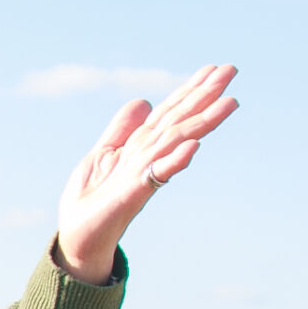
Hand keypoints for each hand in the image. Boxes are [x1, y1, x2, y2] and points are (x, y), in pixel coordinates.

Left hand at [55, 63, 239, 284]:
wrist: (76, 240)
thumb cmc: (90, 203)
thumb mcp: (101, 155)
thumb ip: (121, 130)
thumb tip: (144, 101)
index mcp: (139, 147)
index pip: (169, 113)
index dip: (189, 90)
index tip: (213, 68)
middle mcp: (146, 158)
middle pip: (179, 121)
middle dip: (204, 96)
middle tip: (231, 70)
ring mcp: (142, 175)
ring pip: (175, 143)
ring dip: (202, 123)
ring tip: (229, 102)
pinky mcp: (131, 196)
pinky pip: (155, 175)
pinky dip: (175, 161)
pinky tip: (193, 146)